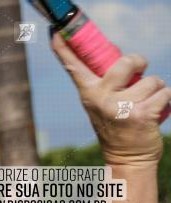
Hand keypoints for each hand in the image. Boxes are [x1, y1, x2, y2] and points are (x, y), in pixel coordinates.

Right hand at [52, 34, 170, 168]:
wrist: (128, 158)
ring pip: (152, 80)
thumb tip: (120, 58)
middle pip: (127, 61)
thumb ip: (107, 82)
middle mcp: (100, 98)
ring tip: (144, 105)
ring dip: (155, 90)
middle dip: (140, 64)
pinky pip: (164, 92)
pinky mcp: (141, 115)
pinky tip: (153, 114)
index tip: (55, 30)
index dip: (64, 47)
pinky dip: (165, 101)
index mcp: (88, 92)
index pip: (73, 66)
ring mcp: (120, 107)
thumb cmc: (118, 125)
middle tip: (137, 76)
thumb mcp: (104, 103)